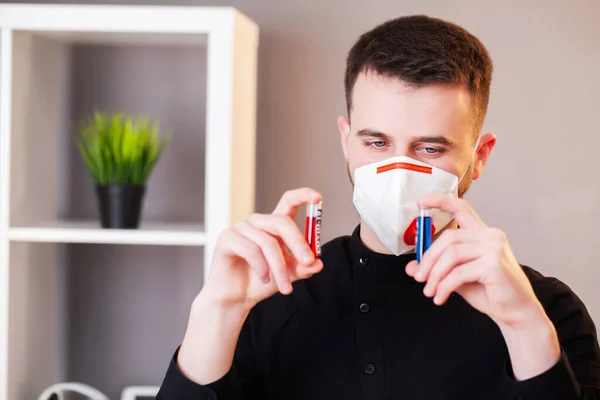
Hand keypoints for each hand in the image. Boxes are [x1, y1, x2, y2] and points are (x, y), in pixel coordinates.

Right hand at [203, 188, 323, 309]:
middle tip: (308, 262)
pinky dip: (262, 268)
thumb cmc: (259, 282)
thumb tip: (318, 263)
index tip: (317, 198)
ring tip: (284, 286)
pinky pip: (251, 250)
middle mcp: (257, 222)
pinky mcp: (227, 239)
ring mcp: (240, 228)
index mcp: (273, 225)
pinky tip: (264, 278)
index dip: (303, 196)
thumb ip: (302, 268)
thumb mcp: (287, 275)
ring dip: (280, 268)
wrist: (235, 299)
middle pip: (281, 222)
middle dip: (298, 243)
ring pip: (268, 242)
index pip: (288, 201)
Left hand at [405, 194, 559, 379]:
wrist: (516, 313)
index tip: (420, 203)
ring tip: (430, 292)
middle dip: (429, 259)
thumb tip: (411, 267)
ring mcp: (494, 248)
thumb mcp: (457, 277)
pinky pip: (458, 273)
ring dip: (435, 276)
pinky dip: (445, 286)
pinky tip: (440, 297)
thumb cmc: (490, 292)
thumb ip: (437, 269)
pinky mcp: (493, 264)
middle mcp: (491, 236)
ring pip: (451, 255)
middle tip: (419, 277)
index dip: (440, 201)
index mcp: (483, 233)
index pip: (461, 208)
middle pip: (448, 238)